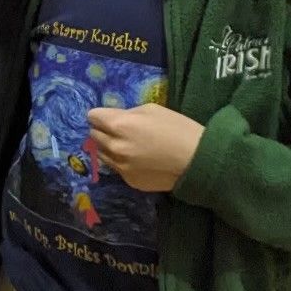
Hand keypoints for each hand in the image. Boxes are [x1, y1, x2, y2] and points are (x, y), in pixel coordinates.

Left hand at [86, 104, 203, 192]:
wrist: (197, 162)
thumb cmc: (178, 129)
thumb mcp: (152, 109)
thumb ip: (127, 113)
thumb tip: (115, 118)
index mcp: (119, 125)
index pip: (93, 116)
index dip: (102, 115)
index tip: (111, 117)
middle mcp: (114, 147)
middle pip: (94, 135)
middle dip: (104, 131)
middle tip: (121, 131)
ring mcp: (120, 167)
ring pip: (102, 153)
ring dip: (110, 147)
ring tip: (129, 146)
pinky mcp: (128, 181)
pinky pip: (116, 168)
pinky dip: (122, 162)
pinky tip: (140, 160)